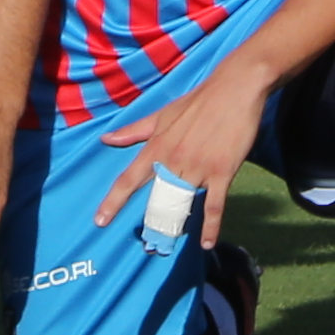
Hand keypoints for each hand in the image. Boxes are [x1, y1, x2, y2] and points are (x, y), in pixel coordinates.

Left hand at [91, 70, 263, 245]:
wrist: (234, 89)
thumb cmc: (197, 102)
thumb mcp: (162, 115)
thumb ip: (134, 131)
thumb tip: (106, 139)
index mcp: (157, 146)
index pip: (129, 178)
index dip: (113, 201)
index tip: (99, 221)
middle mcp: (173, 160)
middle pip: (155, 199)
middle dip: (149, 221)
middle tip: (145, 244)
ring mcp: (198, 167)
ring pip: (182, 203)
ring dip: (176, 225)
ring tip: (167, 245)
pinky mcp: (222, 171)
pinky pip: (214, 205)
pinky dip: (211, 226)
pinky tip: (206, 243)